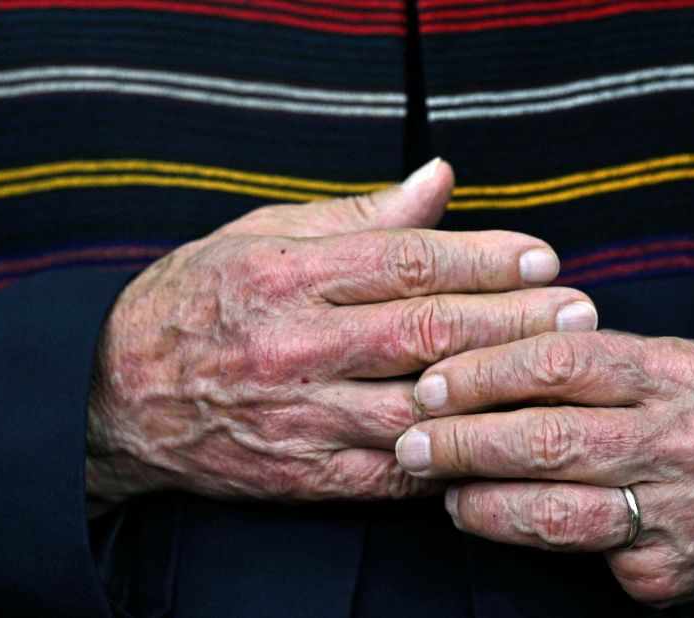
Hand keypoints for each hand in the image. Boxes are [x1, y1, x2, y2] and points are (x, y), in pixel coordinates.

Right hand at [87, 159, 599, 504]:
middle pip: (428, 331)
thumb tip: (438, 177)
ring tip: (559, 373)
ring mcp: (300, 416)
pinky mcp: (301, 475)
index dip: (485, 258)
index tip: (542, 257)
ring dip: (498, 390)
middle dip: (513, 319)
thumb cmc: (198, 301)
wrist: (115, 394)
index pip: (409, 261)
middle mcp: (297, 345)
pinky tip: (500, 437)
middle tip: (577, 310)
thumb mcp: (262, 236)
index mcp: (289, 274)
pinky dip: (451, 454)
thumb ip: (357, 215)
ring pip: (420, 405)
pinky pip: (393, 469)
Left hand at [396, 330, 693, 605]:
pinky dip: (523, 538)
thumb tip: (470, 360)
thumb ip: (580, 358)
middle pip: (549, 439)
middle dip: (463, 441)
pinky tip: (491, 520)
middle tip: (411, 442)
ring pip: (556, 511)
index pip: (560, 362)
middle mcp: (681, 441)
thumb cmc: (690, 407)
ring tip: (442, 488)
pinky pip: (581, 558)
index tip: (431, 385)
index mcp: (674, 372)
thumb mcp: (656, 360)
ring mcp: (678, 512)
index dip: (484, 373)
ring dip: (482, 500)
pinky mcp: (669, 570)